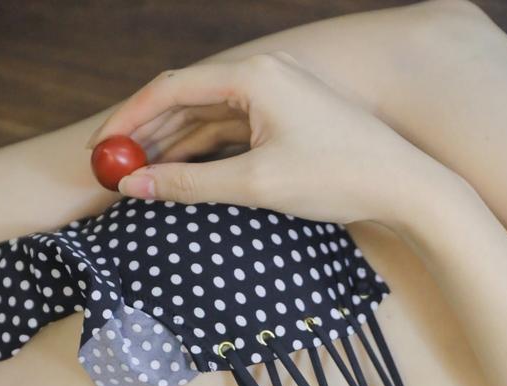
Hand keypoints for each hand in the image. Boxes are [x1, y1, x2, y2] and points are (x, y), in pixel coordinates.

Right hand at [86, 52, 444, 225]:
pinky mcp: (288, 122)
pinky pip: (233, 133)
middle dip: (147, 135)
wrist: (404, 187)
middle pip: (186, 101)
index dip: (129, 119)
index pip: (171, 89)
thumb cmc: (337, 177)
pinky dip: (205, 154)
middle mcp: (263, 77)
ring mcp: (277, 98)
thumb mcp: (256, 184)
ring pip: (209, 120)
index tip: (102, 149)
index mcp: (254, 76)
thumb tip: (137, 187)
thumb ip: (192, 184)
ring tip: (141, 178)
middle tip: (114, 168)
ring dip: (174, 147)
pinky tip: (184, 176)